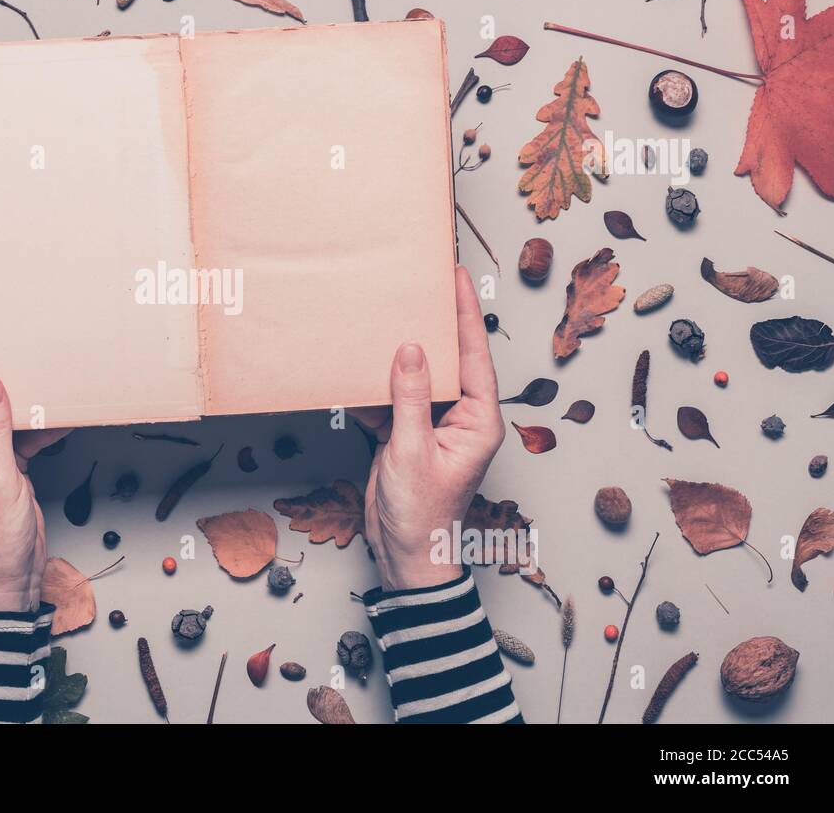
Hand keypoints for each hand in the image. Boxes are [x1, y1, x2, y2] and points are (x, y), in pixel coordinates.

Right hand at [357, 268, 504, 590]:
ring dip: (397, 354)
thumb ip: (410, 399)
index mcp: (478, 420)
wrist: (406, 555)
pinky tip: (356, 367)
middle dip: (433, 325)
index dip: (465, 315)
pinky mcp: (406, 435)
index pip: (473, 357)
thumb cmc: (423, 515)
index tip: (457, 278)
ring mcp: (432, 426)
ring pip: (415, 378)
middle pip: (447, 361)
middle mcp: (460, 417)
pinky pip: (391, 401)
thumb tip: (411, 351)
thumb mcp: (412, 451)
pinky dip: (373, 387)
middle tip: (422, 283)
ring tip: (384, 315)